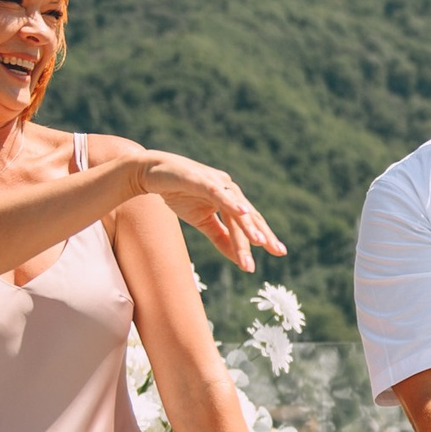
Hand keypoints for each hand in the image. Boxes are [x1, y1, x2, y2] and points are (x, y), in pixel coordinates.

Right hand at [139, 151, 286, 270]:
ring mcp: (215, 182)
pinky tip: (242, 212)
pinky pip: (218, 192)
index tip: (279, 252)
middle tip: (278, 251)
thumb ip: (221, 237)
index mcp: (230, 199)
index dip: (264, 235)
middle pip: (248, 216)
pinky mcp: (200, 179)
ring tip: (259, 242)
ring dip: (247, 226)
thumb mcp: (202, 221)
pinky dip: (230, 202)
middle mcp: (228, 189)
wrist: (151, 173)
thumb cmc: (178, 194)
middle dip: (262, 235)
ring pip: (235, 208)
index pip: (251, 221)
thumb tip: (238, 258)